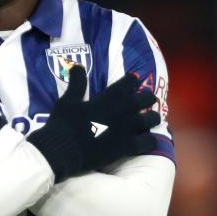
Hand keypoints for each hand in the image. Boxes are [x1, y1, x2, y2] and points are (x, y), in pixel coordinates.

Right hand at [28, 66, 159, 181]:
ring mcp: (128, 128)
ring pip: (153, 119)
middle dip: (147, 98)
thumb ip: (77, 83)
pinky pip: (150, 142)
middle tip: (145, 101)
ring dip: (152, 118)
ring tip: (150, 120)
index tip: (135, 80)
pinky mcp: (128, 146)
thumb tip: (77, 66)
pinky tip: (147, 140)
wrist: (63, 149)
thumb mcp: (68, 100)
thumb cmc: (64, 124)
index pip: (129, 82)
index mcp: (109, 97)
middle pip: (146, 98)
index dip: (133, 80)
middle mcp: (123, 109)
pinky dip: (150, 140)